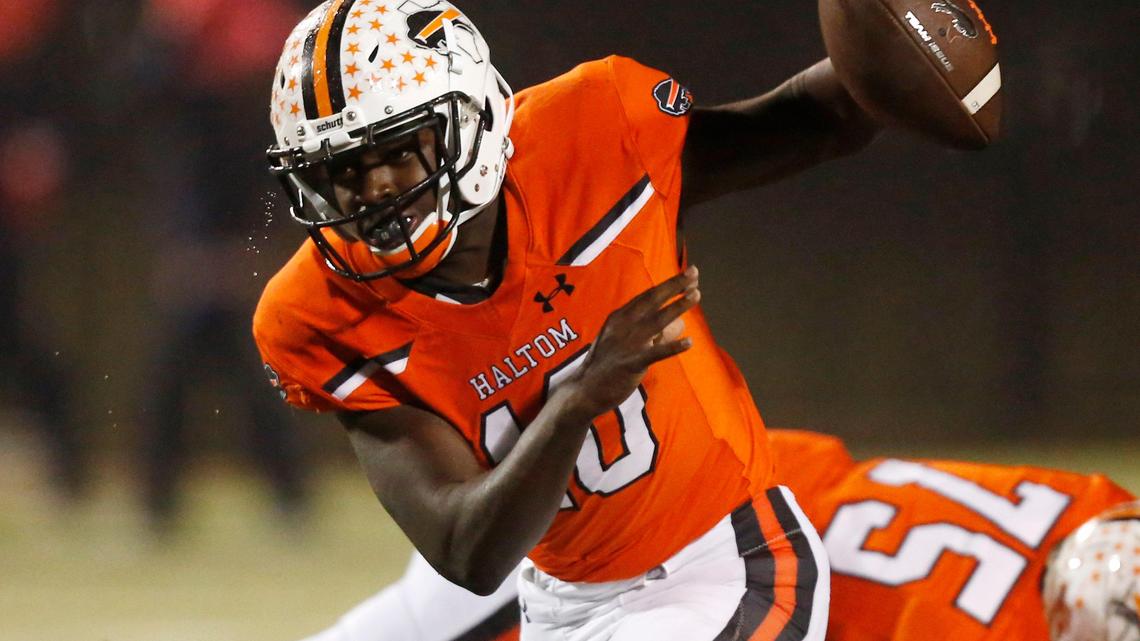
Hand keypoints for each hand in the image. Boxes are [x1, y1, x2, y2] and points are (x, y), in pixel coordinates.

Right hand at [564, 266, 699, 419]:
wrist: (584, 390)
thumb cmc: (605, 366)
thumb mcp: (620, 341)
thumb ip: (645, 332)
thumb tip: (674, 327)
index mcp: (619, 318)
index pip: (647, 296)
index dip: (669, 284)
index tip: (688, 275)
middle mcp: (623, 325)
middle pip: (653, 300)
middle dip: (675, 285)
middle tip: (694, 273)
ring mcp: (627, 343)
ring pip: (657, 321)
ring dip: (678, 307)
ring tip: (696, 295)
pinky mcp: (631, 363)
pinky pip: (655, 353)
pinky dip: (672, 346)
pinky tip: (689, 342)